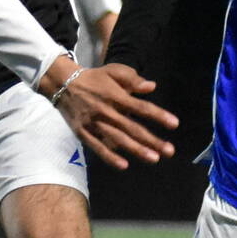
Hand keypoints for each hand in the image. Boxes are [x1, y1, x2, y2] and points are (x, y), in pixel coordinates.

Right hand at [41, 61, 177, 169]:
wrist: (63, 84)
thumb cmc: (94, 78)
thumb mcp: (113, 71)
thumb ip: (132, 79)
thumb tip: (151, 87)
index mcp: (116, 96)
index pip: (141, 107)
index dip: (158, 116)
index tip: (174, 124)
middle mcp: (107, 111)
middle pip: (133, 128)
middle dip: (152, 140)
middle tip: (170, 151)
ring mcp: (95, 123)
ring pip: (118, 139)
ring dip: (136, 150)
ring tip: (154, 158)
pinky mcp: (83, 133)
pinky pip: (98, 147)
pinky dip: (110, 157)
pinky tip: (124, 165)